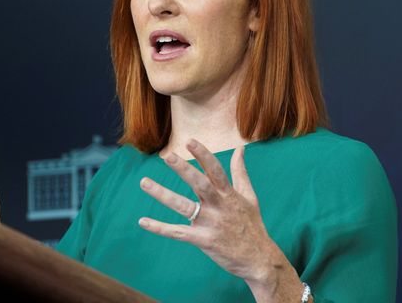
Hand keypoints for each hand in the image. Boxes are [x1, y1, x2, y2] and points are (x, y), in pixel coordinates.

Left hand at [138, 140, 295, 290]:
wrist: (259, 259)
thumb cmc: (252, 225)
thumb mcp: (250, 196)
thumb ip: (240, 172)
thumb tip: (240, 149)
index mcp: (229, 194)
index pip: (215, 170)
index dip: (203, 155)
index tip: (190, 141)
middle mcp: (220, 206)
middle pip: (200, 184)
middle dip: (184, 170)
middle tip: (167, 156)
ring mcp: (211, 223)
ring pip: (184, 206)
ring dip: (163, 194)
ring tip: (144, 182)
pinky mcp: (204, 240)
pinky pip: (178, 233)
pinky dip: (160, 228)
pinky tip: (143, 221)